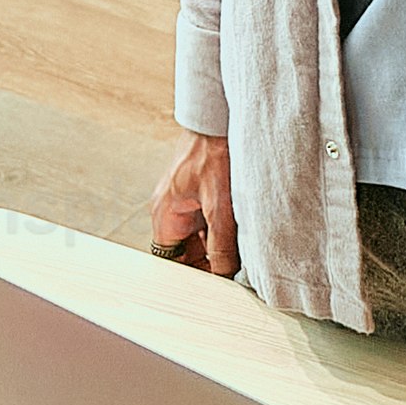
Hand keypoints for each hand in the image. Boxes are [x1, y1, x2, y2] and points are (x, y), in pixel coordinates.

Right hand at [149, 130, 235, 275]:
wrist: (217, 117)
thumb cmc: (212, 153)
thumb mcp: (220, 206)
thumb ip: (221, 244)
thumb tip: (225, 273)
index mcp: (164, 215)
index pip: (169, 261)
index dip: (189, 276)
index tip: (212, 286)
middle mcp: (170, 211)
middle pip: (185, 252)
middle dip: (208, 263)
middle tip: (233, 276)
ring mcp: (185, 203)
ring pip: (199, 239)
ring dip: (218, 248)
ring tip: (241, 256)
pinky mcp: (200, 195)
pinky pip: (208, 223)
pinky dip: (223, 232)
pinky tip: (241, 235)